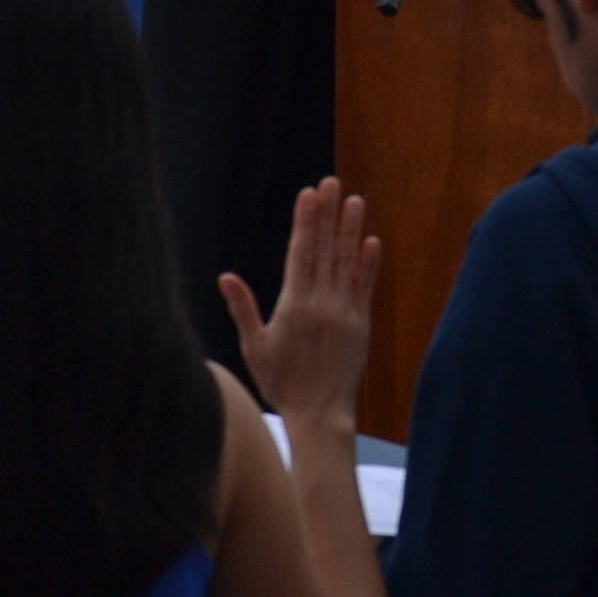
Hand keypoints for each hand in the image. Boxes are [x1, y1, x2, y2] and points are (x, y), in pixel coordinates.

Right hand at [220, 179, 379, 430]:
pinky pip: (365, 287)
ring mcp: (344, 312)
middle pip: (324, 249)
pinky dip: (368, 263)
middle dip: (327, 214)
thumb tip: (226, 277)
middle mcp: (321, 303)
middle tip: (331, 182)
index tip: (308, 194)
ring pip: (347, 262)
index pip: (300, 253)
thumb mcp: (255, 347)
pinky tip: (371, 241)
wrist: (319, 414)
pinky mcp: (362, 324)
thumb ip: (244, 309)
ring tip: (355, 199)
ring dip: (351, 229)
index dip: (305, 221)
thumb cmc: (281, 384)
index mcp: (293, 306)